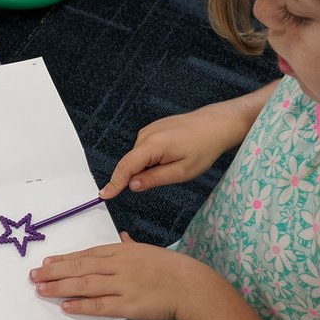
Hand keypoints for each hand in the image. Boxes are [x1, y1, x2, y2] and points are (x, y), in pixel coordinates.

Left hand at [30, 232, 203, 319]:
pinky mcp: (128, 305)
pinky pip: (99, 305)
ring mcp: (122, 285)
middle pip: (79, 267)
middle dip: (53, 272)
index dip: (64, 259)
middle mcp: (118, 265)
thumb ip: (130, 245)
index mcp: (121, 251)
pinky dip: (81, 305)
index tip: (46, 263)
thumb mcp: (147, 250)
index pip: (86, 254)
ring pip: (84, 284)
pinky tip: (65, 306)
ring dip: (60, 287)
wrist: (190, 285)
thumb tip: (121, 237)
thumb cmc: (170, 268)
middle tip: (33, 276)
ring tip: (41, 290)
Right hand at [100, 108, 237, 198]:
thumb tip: (132, 185)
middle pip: (132, 163)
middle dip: (142, 176)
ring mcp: (148, 130)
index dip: (114, 183)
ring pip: (139, 158)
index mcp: (152, 145)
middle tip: (171, 173)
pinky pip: (145, 150)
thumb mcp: (182, 171)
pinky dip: (153, 158)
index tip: (103, 195)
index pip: (126, 167)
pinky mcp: (152, 129)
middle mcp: (146, 135)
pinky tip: (174, 153)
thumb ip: (154, 179)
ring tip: (177, 160)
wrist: (216, 124)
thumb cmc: (203, 148)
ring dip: (150, 166)